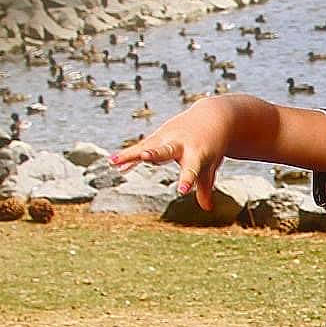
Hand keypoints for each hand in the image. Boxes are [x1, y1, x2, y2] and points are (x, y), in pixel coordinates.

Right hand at [109, 101, 230, 208]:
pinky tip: (113, 162)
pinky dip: (129, 154)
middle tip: (145, 156)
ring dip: (131, 153)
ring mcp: (167, 138)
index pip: (191, 169)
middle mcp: (180, 144)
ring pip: (147, 146)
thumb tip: (207, 208)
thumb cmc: (210, 147)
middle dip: (155, 153)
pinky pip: (140, 146)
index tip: (182, 190)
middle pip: (166, 150)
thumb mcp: (209, 166)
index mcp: (197, 154)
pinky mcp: (158, 136)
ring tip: (114, 162)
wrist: (212, 118)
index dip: (186, 179)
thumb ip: (204, 187)